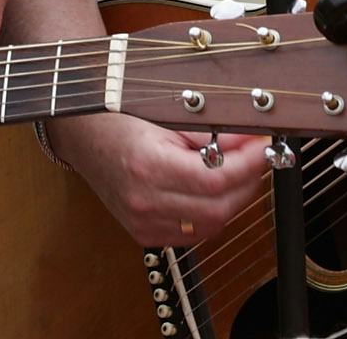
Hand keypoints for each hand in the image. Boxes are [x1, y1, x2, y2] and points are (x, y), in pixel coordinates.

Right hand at [51, 112, 268, 247]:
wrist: (82, 137)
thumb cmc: (116, 116)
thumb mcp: (162, 113)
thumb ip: (207, 131)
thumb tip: (248, 139)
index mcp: (147, 167)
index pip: (214, 179)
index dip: (248, 164)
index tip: (264, 146)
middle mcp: (145, 202)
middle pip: (218, 207)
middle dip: (248, 181)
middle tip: (258, 155)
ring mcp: (144, 223)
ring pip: (211, 224)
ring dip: (233, 198)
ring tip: (237, 169)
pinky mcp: (146, 234)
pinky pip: (194, 232)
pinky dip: (213, 212)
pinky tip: (214, 190)